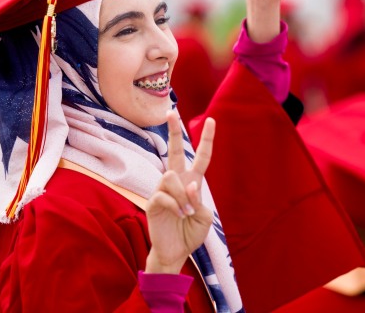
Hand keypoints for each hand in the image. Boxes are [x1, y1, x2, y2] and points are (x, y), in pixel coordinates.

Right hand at [144, 111, 214, 273]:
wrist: (175, 252)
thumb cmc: (190, 233)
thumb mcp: (204, 217)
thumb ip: (199, 199)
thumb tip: (189, 185)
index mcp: (192, 182)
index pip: (201, 157)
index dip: (207, 139)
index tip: (211, 120)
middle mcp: (177, 181)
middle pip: (176, 151)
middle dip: (174, 131)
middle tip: (171, 111)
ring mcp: (163, 190)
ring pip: (171, 176)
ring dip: (182, 195)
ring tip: (186, 213)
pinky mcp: (153, 201)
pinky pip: (163, 194)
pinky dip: (175, 205)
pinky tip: (178, 215)